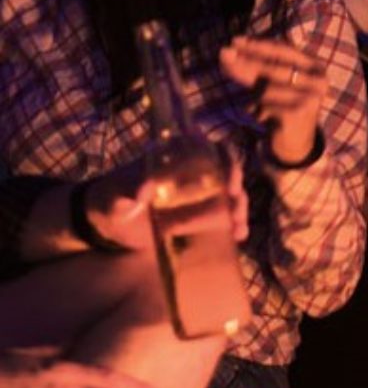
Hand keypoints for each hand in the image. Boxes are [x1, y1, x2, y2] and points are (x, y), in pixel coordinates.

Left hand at [85, 154, 249, 249]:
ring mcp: (198, 198)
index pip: (209, 150)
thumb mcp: (115, 196)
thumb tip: (144, 188)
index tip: (228, 177)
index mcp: (175, 161)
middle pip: (227, 174)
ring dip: (239, 210)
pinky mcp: (200, 220)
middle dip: (237, 187)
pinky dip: (234, 227)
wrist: (108, 225)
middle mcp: (192, 176)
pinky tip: (238, 237)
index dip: (225, 159)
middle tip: (235, 203)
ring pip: (230, 198)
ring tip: (238, 227)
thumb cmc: (111, 201)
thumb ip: (128, 191)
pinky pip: (223, 220)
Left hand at [220, 37, 326, 165]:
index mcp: (315, 68)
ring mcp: (310, 97)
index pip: (283, 51)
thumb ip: (252, 68)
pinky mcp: (298, 113)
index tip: (235, 41)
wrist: (297, 145)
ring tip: (261, 109)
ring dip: (254, 99)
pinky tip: (264, 120)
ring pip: (266, 88)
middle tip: (223, 54)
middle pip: (273, 68)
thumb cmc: (282, 108)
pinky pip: (264, 105)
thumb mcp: (271, 84)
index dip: (258, 45)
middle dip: (245, 62)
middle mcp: (318, 81)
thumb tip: (227, 53)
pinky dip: (257, 112)